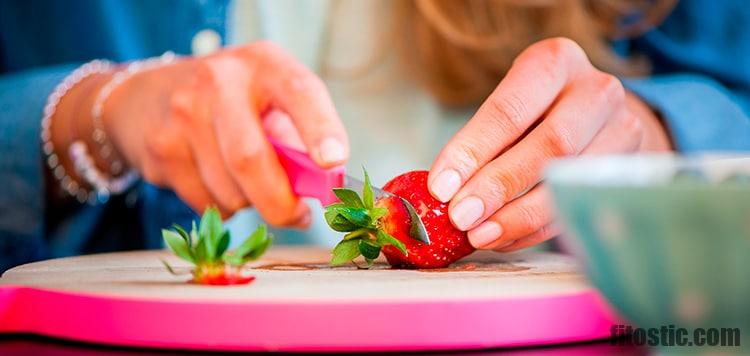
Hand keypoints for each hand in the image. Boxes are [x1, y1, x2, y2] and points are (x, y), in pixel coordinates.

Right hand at [100, 42, 347, 225]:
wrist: (148, 96)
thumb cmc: (232, 103)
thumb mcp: (270, 99)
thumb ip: (298, 138)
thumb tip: (323, 187)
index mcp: (263, 63)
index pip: (299, 91)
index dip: (320, 128)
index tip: (334, 162)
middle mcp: (219, 80)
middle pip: (251, 157)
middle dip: (280, 202)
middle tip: (297, 216)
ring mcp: (183, 112)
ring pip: (230, 191)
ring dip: (249, 203)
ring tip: (246, 181)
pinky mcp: (160, 147)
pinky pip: (205, 203)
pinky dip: (222, 207)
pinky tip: (215, 181)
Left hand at [427, 37, 670, 251]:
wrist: (599, 116)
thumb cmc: (537, 111)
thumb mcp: (510, 105)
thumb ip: (480, 143)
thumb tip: (444, 192)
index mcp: (555, 62)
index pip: (509, 110)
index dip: (472, 152)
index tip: (441, 188)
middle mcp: (596, 91)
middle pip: (549, 145)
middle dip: (498, 186)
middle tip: (461, 217)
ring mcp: (623, 130)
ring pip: (570, 180)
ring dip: (519, 216)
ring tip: (480, 235)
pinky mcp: (631, 169)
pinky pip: (580, 206)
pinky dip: (537, 229)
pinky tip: (505, 238)